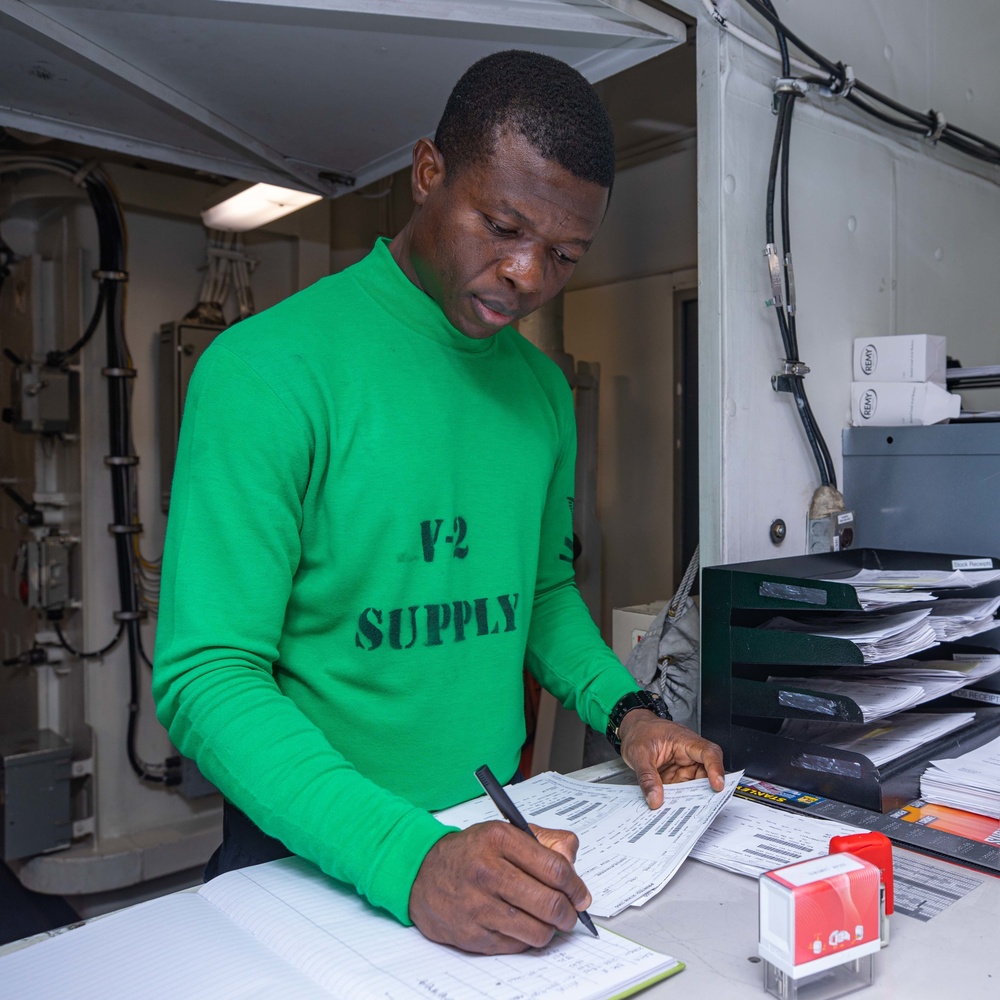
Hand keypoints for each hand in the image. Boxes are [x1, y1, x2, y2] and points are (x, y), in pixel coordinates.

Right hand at [409, 821, 591, 953]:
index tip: (581, 894)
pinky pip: (517, 946)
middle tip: (570, 913)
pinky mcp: (472, 934)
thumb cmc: (470, 853)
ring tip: (548, 921)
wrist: (422, 873)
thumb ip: (545, 841)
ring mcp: (478, 905)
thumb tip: (572, 861)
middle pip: (549, 903)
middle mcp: (488, 871)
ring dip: (551, 930)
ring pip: (537, 930)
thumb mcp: (505, 832)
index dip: (576, 886)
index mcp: (499, 839)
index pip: (554, 868)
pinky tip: (522, 926)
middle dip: (569, 913)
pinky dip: (527, 939)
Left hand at [618, 711, 725, 808]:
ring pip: (694, 786)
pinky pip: (682, 791)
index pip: (708, 752)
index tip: (716, 785)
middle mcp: (688, 754)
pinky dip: (678, 800)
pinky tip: (672, 808)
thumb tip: (655, 798)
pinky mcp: (676, 777)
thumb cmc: (640, 731)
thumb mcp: (639, 753)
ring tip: (681, 810)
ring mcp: (683, 767)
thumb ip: (647, 777)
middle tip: (698, 807)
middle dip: (704, 791)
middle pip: (705, 773)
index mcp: (684, 740)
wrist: (631, 730)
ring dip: (690, 799)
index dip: (716, 768)